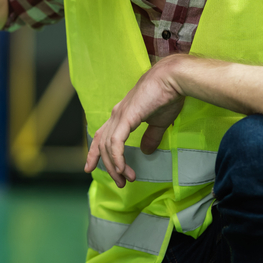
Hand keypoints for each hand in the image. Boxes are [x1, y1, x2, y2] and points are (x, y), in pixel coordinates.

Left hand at [84, 54, 187, 187]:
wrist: (172, 79)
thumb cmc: (167, 96)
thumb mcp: (159, 122)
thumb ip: (151, 137)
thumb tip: (146, 151)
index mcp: (122, 115)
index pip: (102, 136)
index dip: (94, 152)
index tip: (89, 167)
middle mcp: (116, 115)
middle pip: (102, 144)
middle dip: (108, 166)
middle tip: (119, 182)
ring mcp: (119, 116)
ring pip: (107, 146)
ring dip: (115, 166)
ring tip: (125, 179)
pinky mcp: (126, 117)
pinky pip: (116, 142)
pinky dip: (117, 157)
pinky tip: (123, 168)